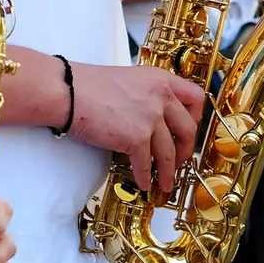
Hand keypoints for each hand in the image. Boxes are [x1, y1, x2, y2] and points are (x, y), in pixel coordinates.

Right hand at [70, 62, 204, 193]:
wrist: (67, 91)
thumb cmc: (88, 85)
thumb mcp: (129, 80)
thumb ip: (147, 94)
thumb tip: (151, 117)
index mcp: (161, 79)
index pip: (196, 98)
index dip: (196, 117)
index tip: (189, 129)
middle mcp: (161, 97)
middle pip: (187, 129)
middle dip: (186, 150)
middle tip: (179, 160)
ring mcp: (150, 118)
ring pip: (169, 152)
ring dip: (168, 172)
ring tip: (165, 182)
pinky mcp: (136, 137)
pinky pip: (146, 164)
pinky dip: (145, 177)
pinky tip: (144, 183)